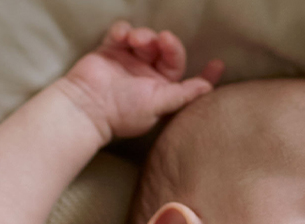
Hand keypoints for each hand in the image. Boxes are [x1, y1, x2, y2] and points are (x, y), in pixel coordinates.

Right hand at [59, 20, 223, 141]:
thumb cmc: (123, 111)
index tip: (218, 64)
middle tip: (162, 39)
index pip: (187, 79)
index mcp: (162, 91)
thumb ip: (183, 95)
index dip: (204, 74)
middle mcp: (147, 76)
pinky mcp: (110, 50)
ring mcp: (128, 62)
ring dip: (145, 36)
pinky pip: (122, 32)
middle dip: (167, 44)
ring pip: (146, 39)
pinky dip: (123, 30)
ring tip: (135, 41)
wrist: (86, 106)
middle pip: (167, 51)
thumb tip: (208, 89)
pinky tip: (121, 37)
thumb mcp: (158, 105)